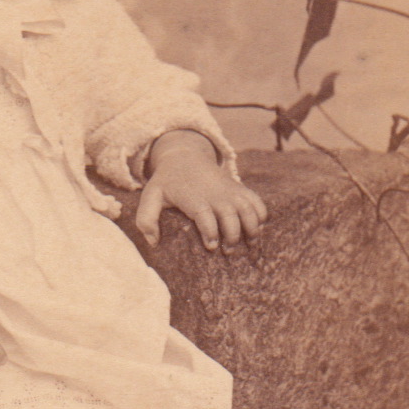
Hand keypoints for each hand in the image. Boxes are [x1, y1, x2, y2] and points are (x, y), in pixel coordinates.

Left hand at [135, 131, 266, 252]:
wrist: (185, 156)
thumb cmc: (167, 182)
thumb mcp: (151, 196)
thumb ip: (146, 218)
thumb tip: (153, 242)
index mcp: (193, 198)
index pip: (205, 215)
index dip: (210, 232)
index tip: (211, 246)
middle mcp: (215, 194)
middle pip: (231, 215)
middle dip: (233, 236)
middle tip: (228, 252)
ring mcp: (230, 191)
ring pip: (248, 209)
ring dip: (252, 228)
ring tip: (250, 244)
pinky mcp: (239, 190)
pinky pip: (257, 202)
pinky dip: (262, 215)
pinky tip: (258, 228)